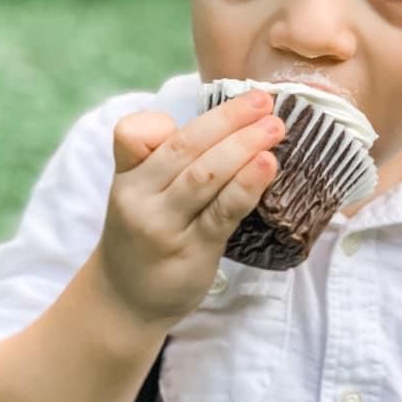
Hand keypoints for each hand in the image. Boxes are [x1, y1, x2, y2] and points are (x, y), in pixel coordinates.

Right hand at [97, 90, 284, 325]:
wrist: (127, 300)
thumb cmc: (145, 234)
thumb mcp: (139, 192)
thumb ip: (167, 160)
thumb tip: (230, 123)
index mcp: (127, 176)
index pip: (132, 135)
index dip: (161, 121)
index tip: (203, 104)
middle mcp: (140, 198)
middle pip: (184, 148)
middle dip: (227, 119)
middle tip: (263, 101)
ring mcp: (165, 227)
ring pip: (205, 176)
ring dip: (243, 146)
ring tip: (275, 127)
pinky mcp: (193, 251)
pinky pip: (223, 212)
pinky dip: (247, 185)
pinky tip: (268, 165)